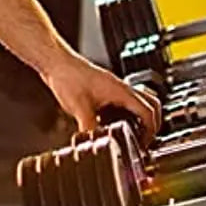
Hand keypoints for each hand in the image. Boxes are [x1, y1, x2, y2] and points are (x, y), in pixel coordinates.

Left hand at [41, 50, 161, 145]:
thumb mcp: (79, 108)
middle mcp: (120, 88)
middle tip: (144, 138)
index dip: (151, 131)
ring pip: (136, 102)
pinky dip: (121, 113)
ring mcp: (112, 87)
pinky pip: (121, 101)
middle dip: (151, 124)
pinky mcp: (103, 88)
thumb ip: (89, 129)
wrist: (55, 61)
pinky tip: (107, 123)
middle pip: (150, 105)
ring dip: (136, 118)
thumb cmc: (67, 76)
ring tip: (127, 133)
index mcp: (120, 91)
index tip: (144, 144)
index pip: (149, 112)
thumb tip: (93, 144)